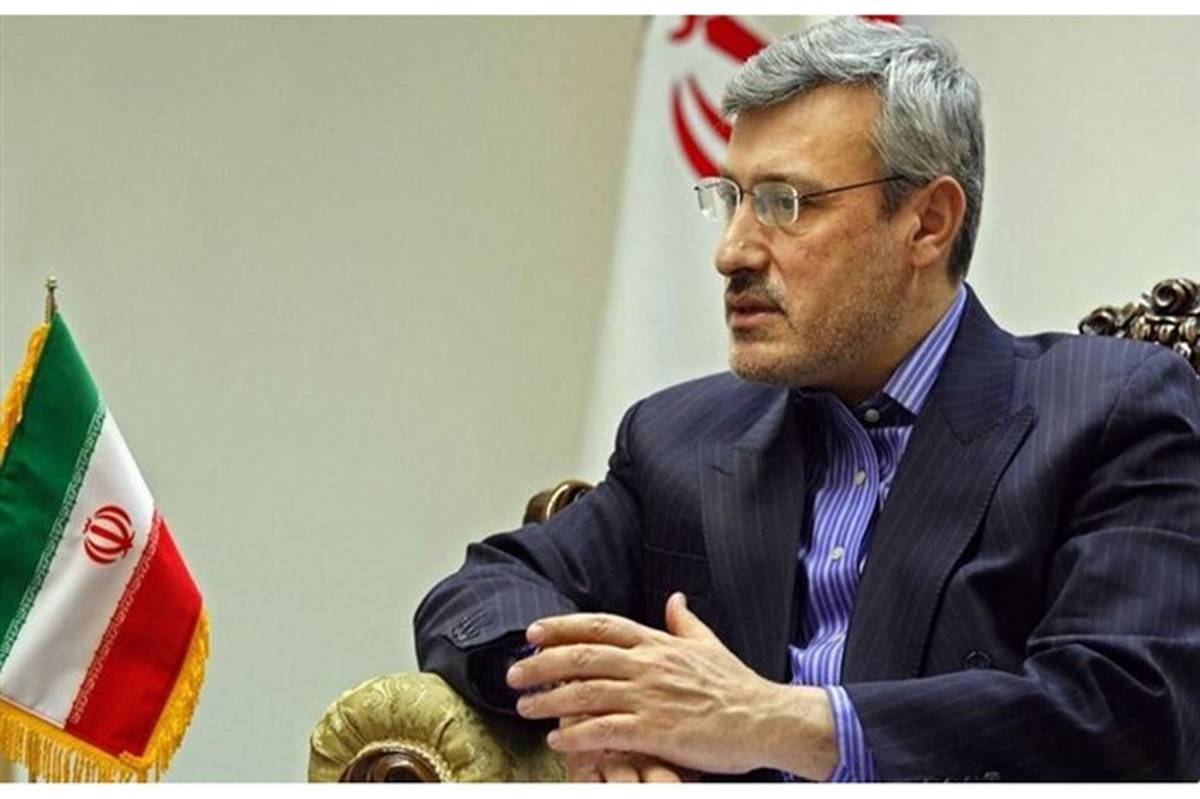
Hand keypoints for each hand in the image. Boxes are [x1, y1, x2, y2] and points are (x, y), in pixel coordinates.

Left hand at [506, 592, 836, 777]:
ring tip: (524, 706)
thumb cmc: (737, 687)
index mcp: (658, 642)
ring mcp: (651, 696)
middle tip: (514, 673)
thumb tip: (674, 599)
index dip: (564, 627)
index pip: (600, 626)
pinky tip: (557, 739)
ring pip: (587, 692)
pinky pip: (606, 730)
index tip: (534, 632)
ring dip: (550, 700)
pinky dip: (577, 734)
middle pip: (583, 656)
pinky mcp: (657, 730)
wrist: (765, 719)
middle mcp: (649, 664)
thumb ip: (685, 622)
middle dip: (542, 663)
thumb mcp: (709, 645)